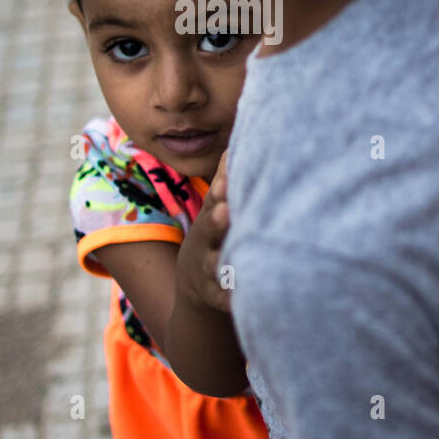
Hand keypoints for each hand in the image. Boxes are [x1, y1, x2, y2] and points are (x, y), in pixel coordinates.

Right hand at [175, 151, 232, 312]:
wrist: (196, 282)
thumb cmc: (217, 232)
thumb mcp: (216, 204)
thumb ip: (226, 176)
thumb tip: (240, 135)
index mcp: (212, 215)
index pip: (215, 199)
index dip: (222, 189)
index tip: (229, 179)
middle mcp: (207, 242)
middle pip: (211, 230)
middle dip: (218, 220)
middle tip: (226, 210)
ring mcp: (210, 270)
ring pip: (218, 266)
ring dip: (225, 262)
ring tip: (232, 261)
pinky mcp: (218, 298)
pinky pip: (227, 301)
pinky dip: (234, 302)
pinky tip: (242, 303)